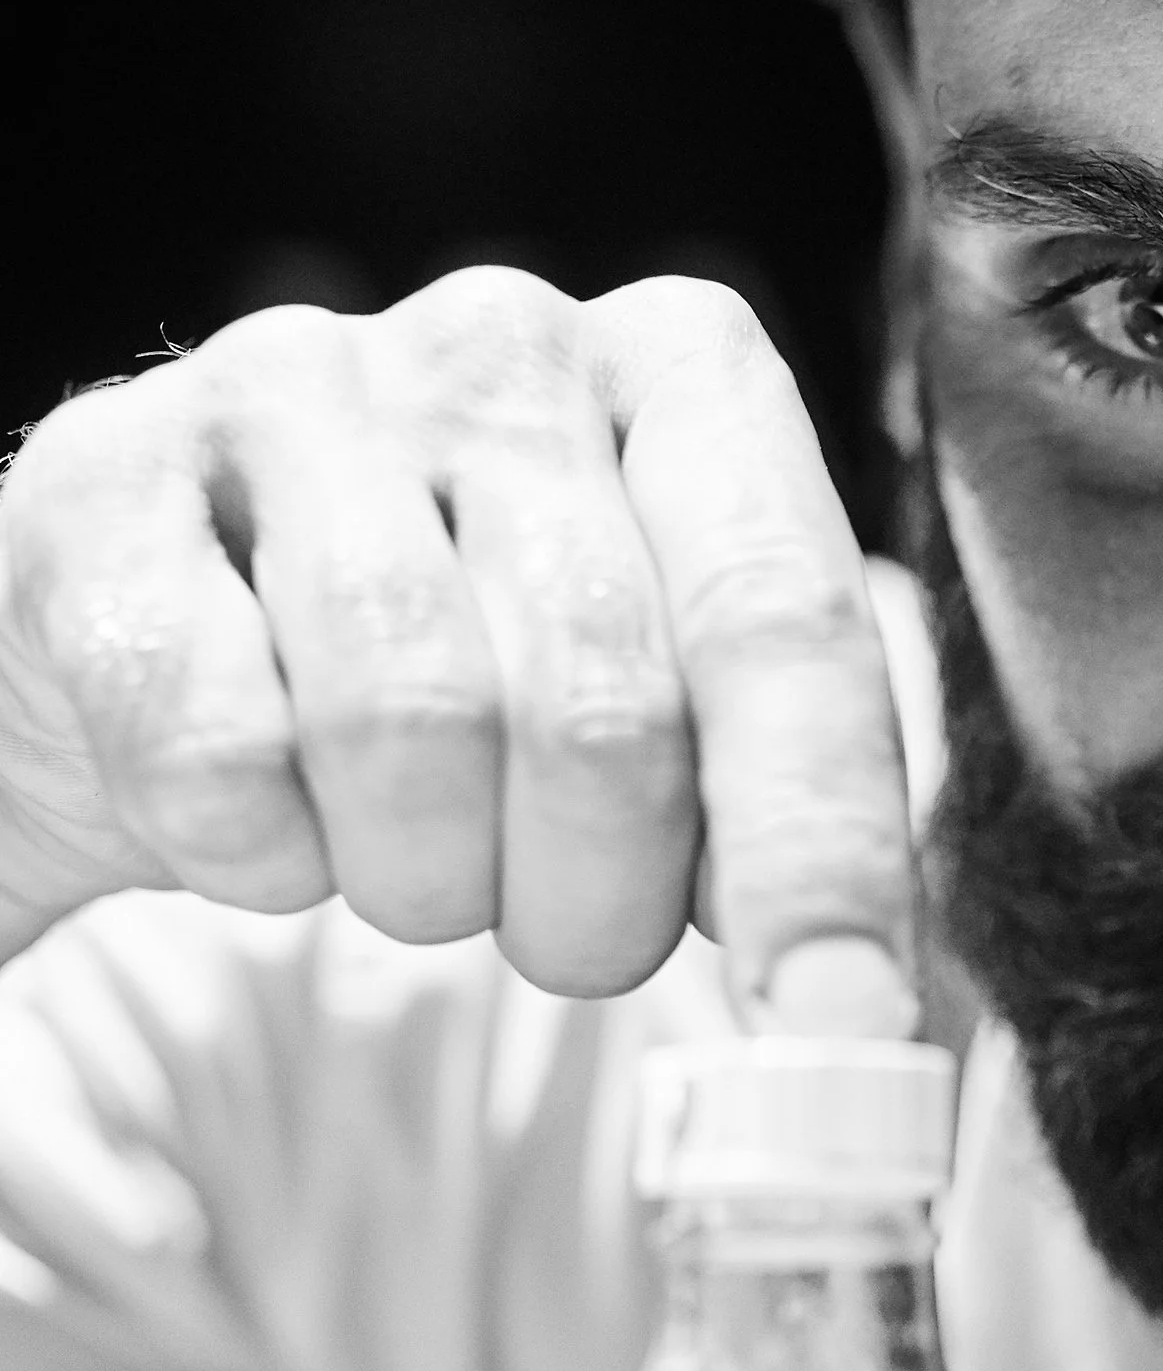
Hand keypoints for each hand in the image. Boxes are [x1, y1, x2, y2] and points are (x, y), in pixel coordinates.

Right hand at [0, 270, 916, 1027]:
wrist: (171, 652)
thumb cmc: (475, 692)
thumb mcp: (660, 720)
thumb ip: (768, 817)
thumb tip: (853, 1019)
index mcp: (686, 372)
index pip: (787, 622)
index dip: (818, 847)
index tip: (842, 1028)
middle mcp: (504, 342)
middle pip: (602, 707)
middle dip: (597, 899)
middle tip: (568, 937)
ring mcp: (292, 388)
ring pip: (414, 728)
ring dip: (426, 879)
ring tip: (414, 860)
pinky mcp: (101, 480)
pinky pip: (220, 752)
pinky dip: (255, 855)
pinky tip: (266, 816)